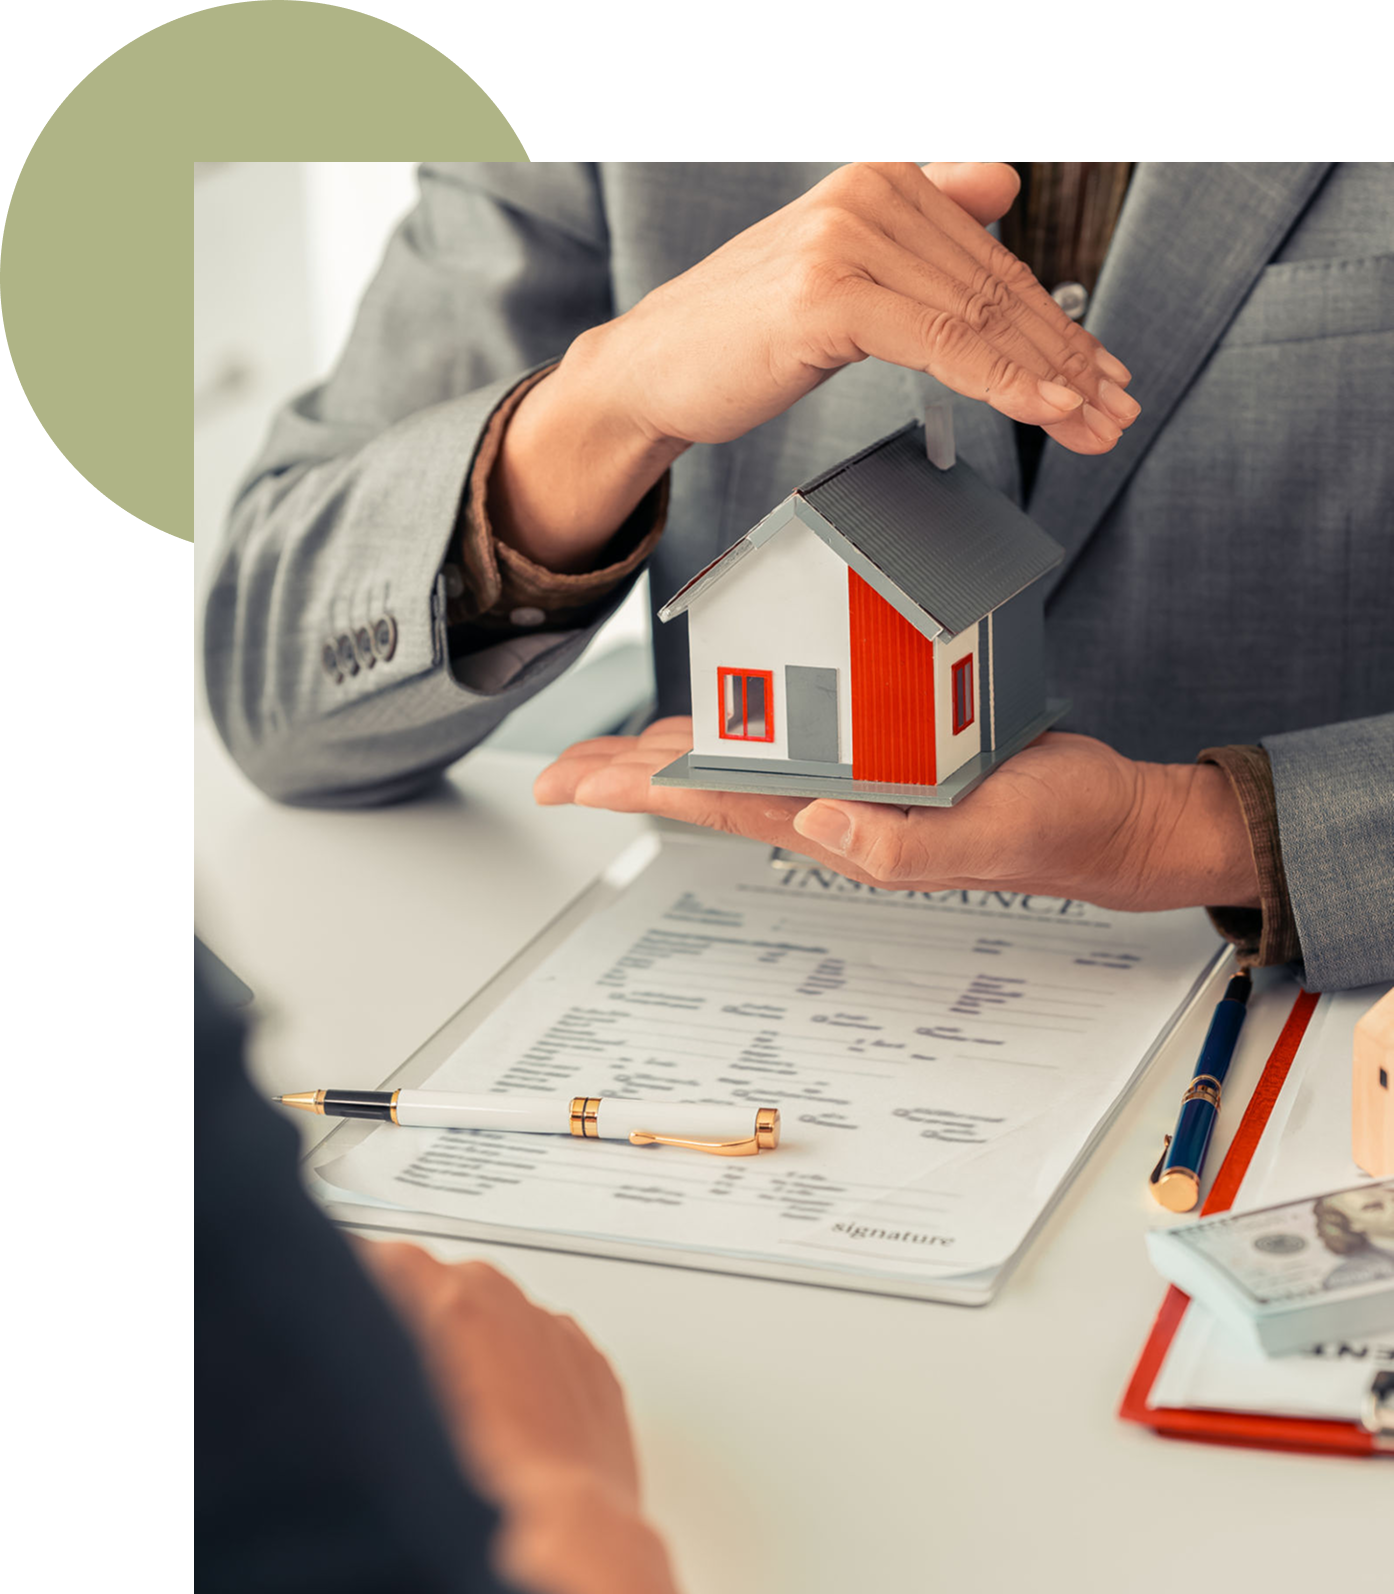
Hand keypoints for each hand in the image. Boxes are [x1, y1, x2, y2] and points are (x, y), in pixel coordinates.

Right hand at [357, 1244, 680, 1593]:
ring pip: (502, 1311)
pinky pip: (547, 1343)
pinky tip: (513, 1414)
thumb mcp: (397, 1401)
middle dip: (427, 1316)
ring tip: (465, 1403)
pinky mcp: (591, 1359)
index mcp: (449, 1296)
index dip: (369, 1281)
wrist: (560, 1524)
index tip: (360, 1300)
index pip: (391, 1260)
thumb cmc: (477, 1476)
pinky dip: (529, 1364)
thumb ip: (380, 1352)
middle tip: (408, 1368)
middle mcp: (504, 1297)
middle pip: (448, 1281)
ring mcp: (553, 1325)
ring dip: (482, 1340)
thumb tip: (362, 1346)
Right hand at [492, 162, 1138, 569]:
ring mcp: (848, 238)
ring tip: (1094, 424)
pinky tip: (1046, 409)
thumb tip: (1002, 183)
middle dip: (1067, 359)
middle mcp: (869, 192)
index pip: (990, 262)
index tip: (1100, 371)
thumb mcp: (838, 263)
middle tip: (1114, 408)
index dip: (1055, 323)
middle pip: (994, 291)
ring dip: (1051, 380)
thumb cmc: (740, 332)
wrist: (652, 369)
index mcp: (880, 179)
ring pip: (978, 320)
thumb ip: (921, 220)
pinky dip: (1004, 382)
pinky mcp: (830, 292)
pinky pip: (942, 344)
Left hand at [534, 718, 1259, 914]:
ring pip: (742, 763)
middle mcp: (835, 807)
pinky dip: (746, 722)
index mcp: (844, 826)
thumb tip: (813, 826)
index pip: (719, 802)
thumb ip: (903, 846)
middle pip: (710, 787)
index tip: (576, 782)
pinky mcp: (884, 752)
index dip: (642, 789)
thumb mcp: (988, 835)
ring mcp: (856, 782)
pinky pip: (795, 736)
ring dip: (673, 754)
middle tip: (561, 770)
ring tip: (612, 749)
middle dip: (630, 779)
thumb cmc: (1057, 827)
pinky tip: (724, 713)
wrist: (1105, 819)